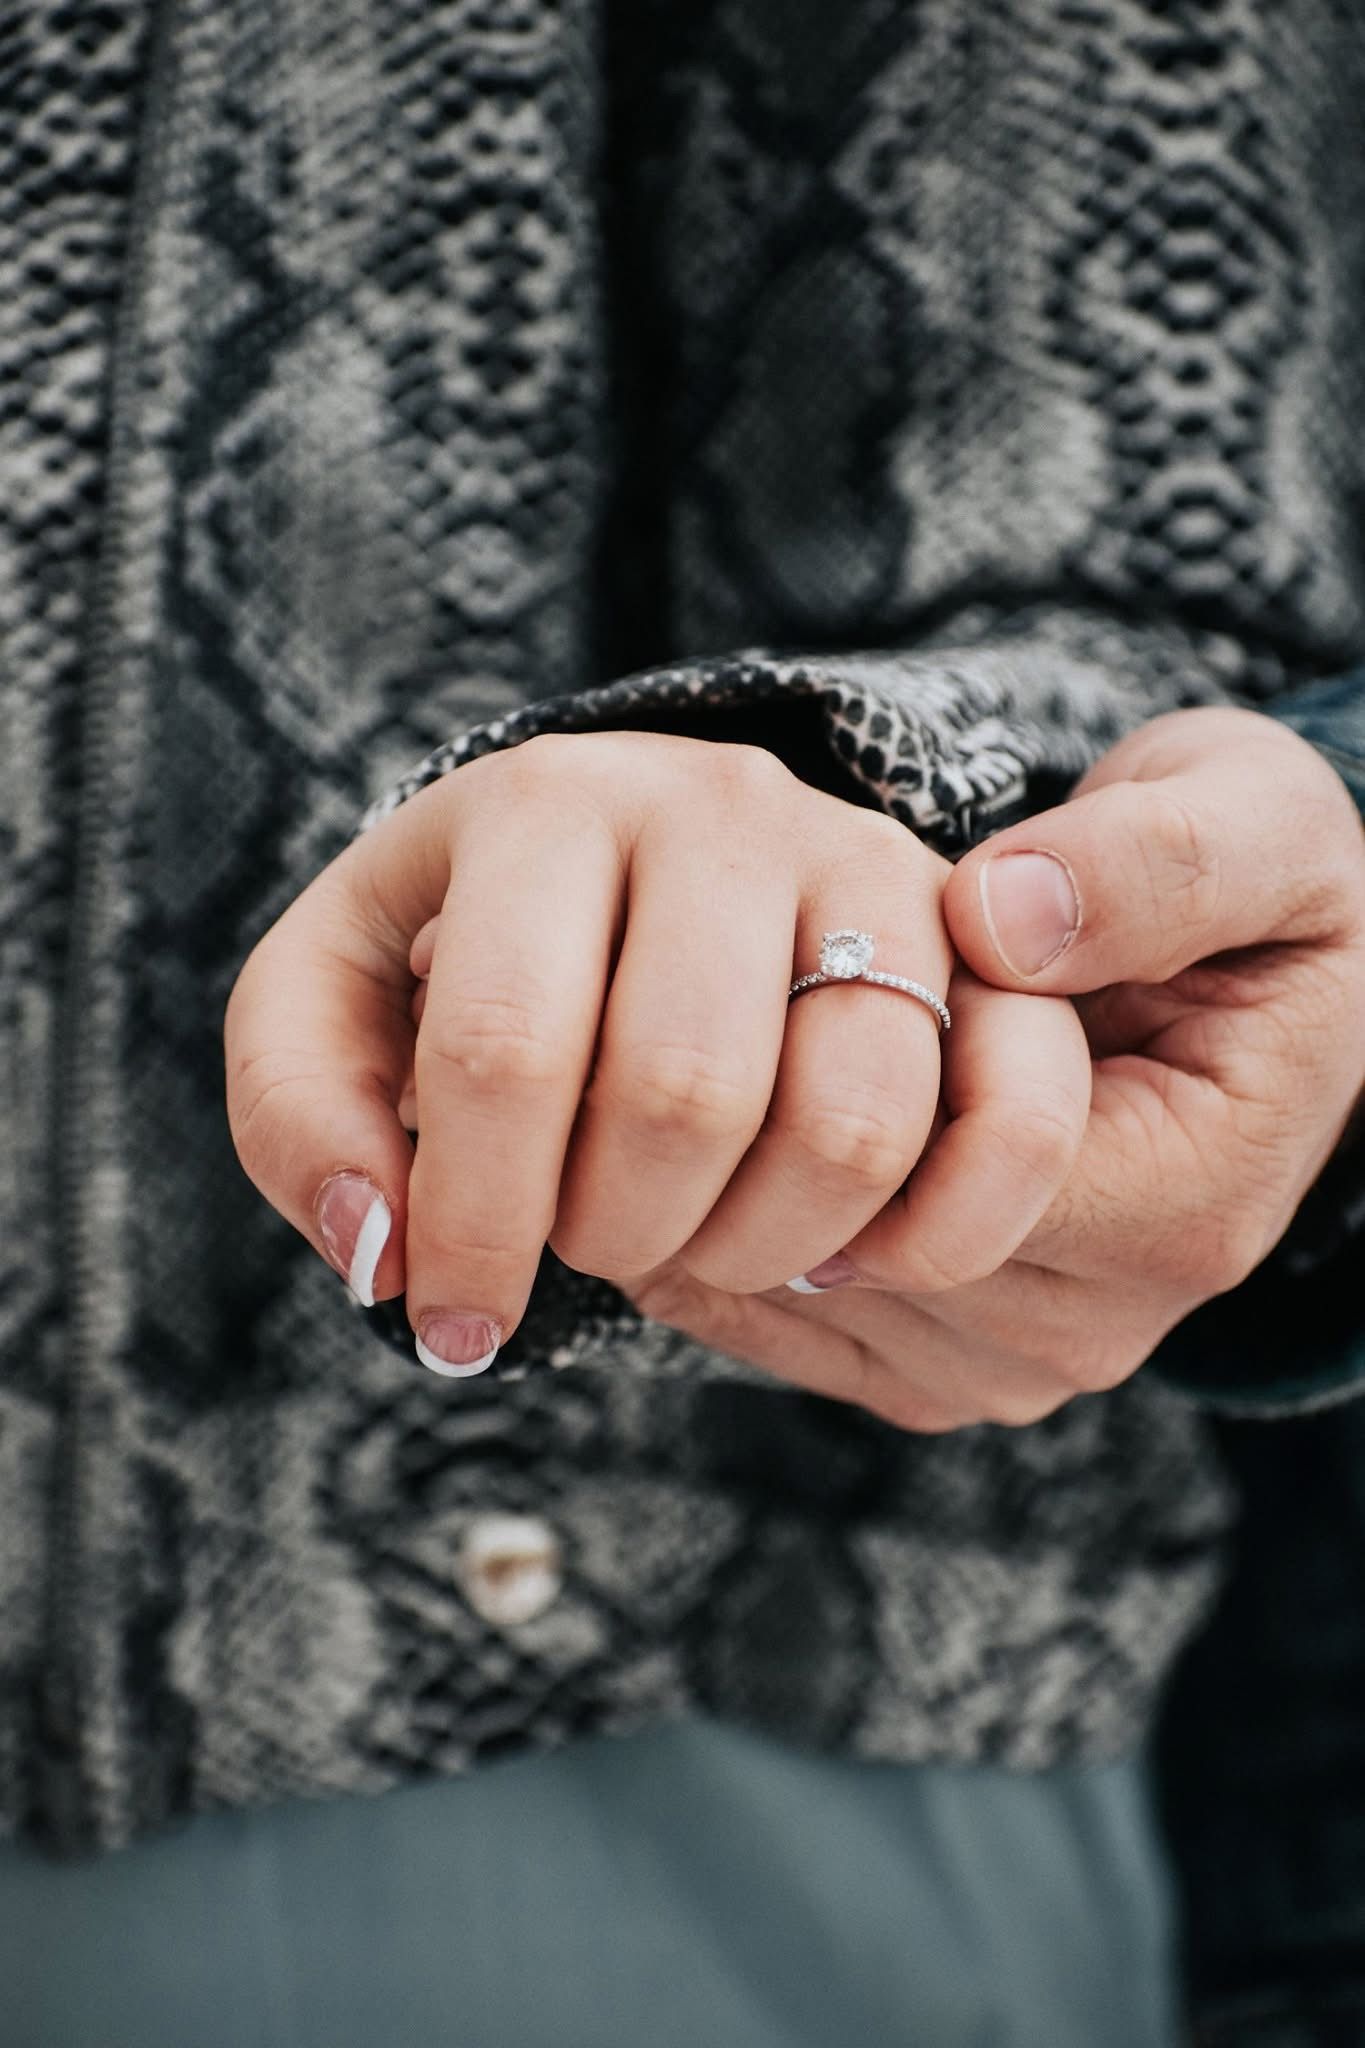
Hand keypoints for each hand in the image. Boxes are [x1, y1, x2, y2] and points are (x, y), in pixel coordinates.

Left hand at [225, 730, 1083, 1375]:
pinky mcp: (959, 933)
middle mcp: (716, 802)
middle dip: (620, 1234)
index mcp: (542, 802)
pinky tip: (836, 1244)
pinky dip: (922, 1228)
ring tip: (700, 1243)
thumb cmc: (473, 951)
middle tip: (591, 1251)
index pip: (507, 1047)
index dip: (475, 1225)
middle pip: (684, 1091)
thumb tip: (382, 1254)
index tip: (454, 1324)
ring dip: (762, 1247)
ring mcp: (860, 856)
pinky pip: (993, 1114)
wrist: (636, 855)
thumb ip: (305, 1119)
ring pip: (851, 1117)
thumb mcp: (336, 1007)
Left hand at [625, 708, 1364, 1430]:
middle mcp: (1100, 1320)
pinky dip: (738, 1229)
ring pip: (802, 1294)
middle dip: (800, 1115)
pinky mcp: (947, 1374)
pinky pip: (785, 1330)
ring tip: (791, 1051)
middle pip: (861, 1247)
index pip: (954, 1175)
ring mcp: (1019, 1363)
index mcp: (1185, 1200)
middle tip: (808, 994)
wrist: (1259, 986)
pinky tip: (748, 1125)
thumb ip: (1149, 863)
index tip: (860, 954)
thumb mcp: (1251, 821)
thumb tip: (1001, 924)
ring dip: (758, 1173)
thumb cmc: (1250, 890)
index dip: (868, 1060)